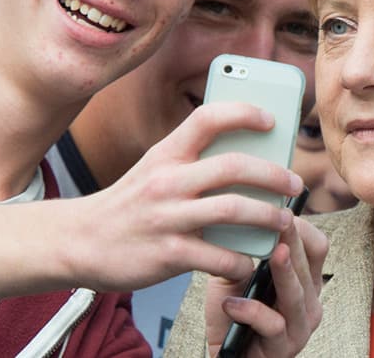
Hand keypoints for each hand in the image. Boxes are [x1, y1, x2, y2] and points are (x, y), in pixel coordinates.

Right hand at [65, 101, 304, 291]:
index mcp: (165, 154)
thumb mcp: (152, 172)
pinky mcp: (168, 254)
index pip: (207, 117)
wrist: (79, 242)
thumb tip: (245, 162)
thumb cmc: (127, 206)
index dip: (243, 112)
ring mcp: (168, 217)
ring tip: (283, 221)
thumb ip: (190, 163)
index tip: (271, 119)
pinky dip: (243, 261)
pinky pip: (220, 257)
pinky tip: (249, 261)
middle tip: (294, 183)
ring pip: (234, 210)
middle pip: (233, 166)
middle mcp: (167, 181)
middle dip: (274, 174)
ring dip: (269, 217)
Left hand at [203, 218, 327, 357]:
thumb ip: (242, 250)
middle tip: (279, 219)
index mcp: (304, 280)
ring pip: (296, 294)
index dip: (301, 226)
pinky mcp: (282, 348)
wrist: (228, 354)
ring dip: (285, 272)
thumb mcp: (238, 274)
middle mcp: (309, 301)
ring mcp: (299, 327)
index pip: (317, 246)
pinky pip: (272, 325)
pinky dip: (251, 311)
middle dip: (293, 240)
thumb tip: (238, 214)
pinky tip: (232, 303)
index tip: (279, 209)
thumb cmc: (234, 312)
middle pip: (308, 264)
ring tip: (273, 253)